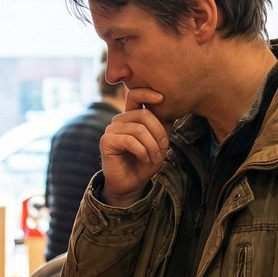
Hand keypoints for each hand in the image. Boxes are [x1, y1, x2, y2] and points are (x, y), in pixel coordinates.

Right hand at [99, 89, 169, 206]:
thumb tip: (170, 110)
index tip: (163, 98)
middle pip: (143, 114)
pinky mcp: (107, 141)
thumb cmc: (145, 163)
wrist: (132, 184)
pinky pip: (129, 140)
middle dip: (158, 133)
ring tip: (155, 157)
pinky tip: (144, 159)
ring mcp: (111, 130)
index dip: (147, 92)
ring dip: (152, 146)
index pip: (135, 95)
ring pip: (138, 129)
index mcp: (131, 117)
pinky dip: (142, 151)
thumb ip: (163, 126)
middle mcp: (119, 120)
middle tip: (163, 148)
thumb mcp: (159, 143)